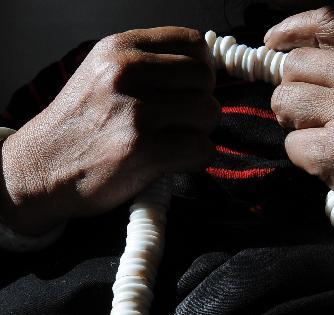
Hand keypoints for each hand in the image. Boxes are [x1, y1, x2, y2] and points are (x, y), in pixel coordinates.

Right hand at [0, 27, 219, 234]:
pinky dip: (196, 159)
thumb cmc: (79, 128)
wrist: (43, 169)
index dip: (201, 70)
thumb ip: (147, 68)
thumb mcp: (103, 76)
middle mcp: (126, 73)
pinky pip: (201, 149)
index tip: (191, 91)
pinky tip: (174, 162)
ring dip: (199, 133)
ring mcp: (135, 112)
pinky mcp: (143, 150)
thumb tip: (204, 71)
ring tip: (174, 143)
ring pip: (209, 113)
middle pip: (204, 79)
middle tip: (181, 124)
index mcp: (119, 49)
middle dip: (201, 104)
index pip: (192, 44)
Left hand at [266, 6, 333, 238]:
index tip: (274, 41)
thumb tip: (318, 56)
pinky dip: (303, 158)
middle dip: (293, 92)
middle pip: (294, 68)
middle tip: (307, 114)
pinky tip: (328, 164)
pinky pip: (292, 146)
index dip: (292, 30)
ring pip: (284, 104)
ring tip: (318, 137)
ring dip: (294, 123)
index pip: (327, 22)